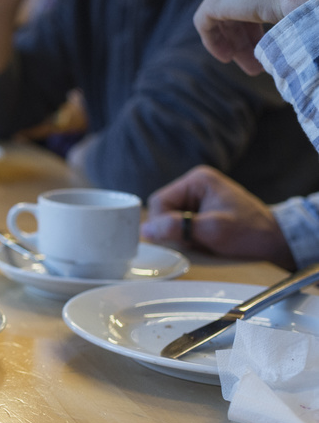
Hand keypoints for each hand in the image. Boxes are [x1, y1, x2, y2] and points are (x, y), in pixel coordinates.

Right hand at [141, 166, 294, 269]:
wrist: (276, 240)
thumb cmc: (250, 232)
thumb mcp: (212, 230)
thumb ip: (177, 228)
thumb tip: (146, 230)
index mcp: (197, 180)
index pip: (160, 201)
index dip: (161, 223)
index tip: (174, 239)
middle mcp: (195, 185)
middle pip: (163, 210)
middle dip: (173, 229)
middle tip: (192, 242)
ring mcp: (198, 198)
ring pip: (170, 219)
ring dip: (181, 235)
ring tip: (200, 242)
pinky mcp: (201, 211)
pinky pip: (181, 224)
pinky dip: (187, 237)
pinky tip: (202, 242)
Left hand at [194, 0, 318, 74]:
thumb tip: (312, 14)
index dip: (266, 2)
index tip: (277, 26)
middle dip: (252, 29)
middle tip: (264, 55)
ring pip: (227, 11)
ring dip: (239, 40)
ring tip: (254, 68)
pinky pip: (206, 20)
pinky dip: (214, 40)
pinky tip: (228, 57)